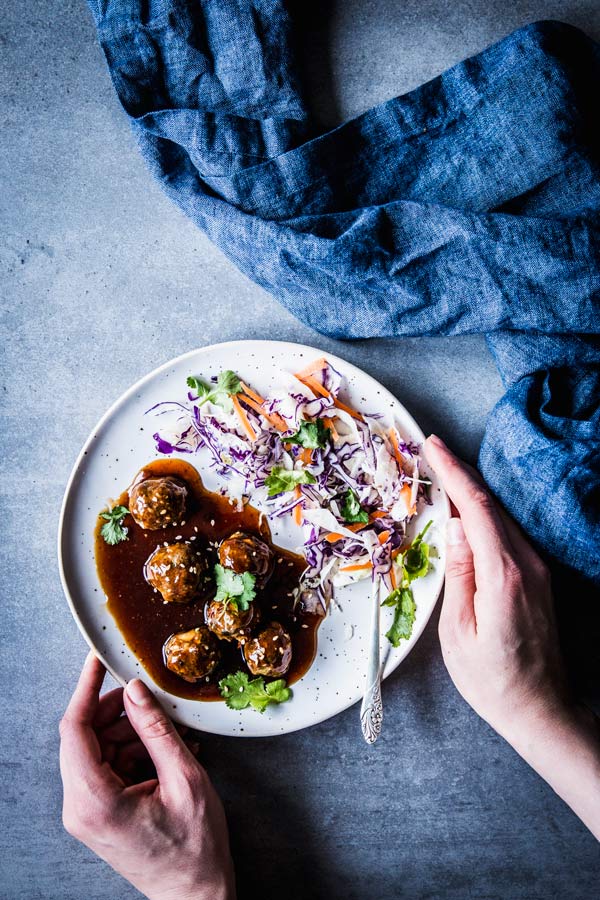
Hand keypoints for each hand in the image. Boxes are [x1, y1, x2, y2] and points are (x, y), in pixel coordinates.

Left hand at [59, 653, 235, 899]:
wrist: (194, 896)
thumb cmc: (195, 848)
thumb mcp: (185, 778)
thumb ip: (156, 730)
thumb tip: (135, 690)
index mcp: (95, 801)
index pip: (74, 729)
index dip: (85, 688)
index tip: (96, 660)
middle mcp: (79, 808)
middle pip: (84, 737)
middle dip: (116, 712)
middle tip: (150, 701)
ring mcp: (85, 814)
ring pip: (96, 750)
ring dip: (128, 734)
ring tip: (168, 736)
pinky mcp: (97, 815)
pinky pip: (105, 768)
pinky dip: (131, 753)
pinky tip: (163, 755)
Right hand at [425, 434, 599, 839]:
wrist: (541, 709)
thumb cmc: (492, 680)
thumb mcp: (458, 630)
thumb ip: (458, 573)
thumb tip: (452, 526)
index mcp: (504, 575)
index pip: (475, 508)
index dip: (452, 472)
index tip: (432, 446)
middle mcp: (527, 564)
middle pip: (490, 504)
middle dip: (459, 473)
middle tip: (431, 450)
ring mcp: (537, 570)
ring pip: (500, 516)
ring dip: (470, 492)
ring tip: (441, 474)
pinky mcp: (538, 578)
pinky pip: (507, 533)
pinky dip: (483, 514)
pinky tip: (464, 512)